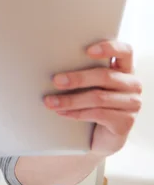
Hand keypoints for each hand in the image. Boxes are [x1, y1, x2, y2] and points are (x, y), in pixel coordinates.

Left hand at [43, 40, 142, 155]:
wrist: (100, 136)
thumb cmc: (92, 103)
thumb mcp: (90, 85)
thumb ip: (82, 72)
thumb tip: (52, 67)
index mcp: (124, 69)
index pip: (124, 51)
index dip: (109, 48)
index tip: (88, 50)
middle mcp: (132, 84)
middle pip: (105, 76)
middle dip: (77, 78)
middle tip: (56, 81)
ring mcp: (132, 104)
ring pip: (98, 98)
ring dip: (70, 100)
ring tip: (50, 101)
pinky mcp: (126, 122)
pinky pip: (98, 114)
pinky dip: (76, 113)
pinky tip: (62, 113)